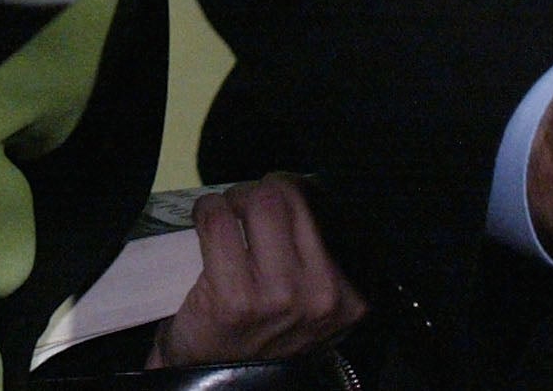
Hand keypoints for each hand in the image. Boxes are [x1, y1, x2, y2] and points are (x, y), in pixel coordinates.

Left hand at [148, 175, 367, 366]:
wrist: (219, 384)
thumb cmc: (262, 333)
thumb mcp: (309, 302)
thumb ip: (315, 254)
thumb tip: (300, 182)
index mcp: (349, 295)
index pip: (324, 207)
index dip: (293, 190)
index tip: (275, 198)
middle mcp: (322, 295)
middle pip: (289, 196)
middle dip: (258, 192)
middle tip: (243, 207)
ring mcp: (280, 297)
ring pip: (257, 201)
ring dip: (231, 200)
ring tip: (224, 216)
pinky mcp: (235, 298)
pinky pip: (218, 221)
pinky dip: (205, 211)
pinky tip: (203, 223)